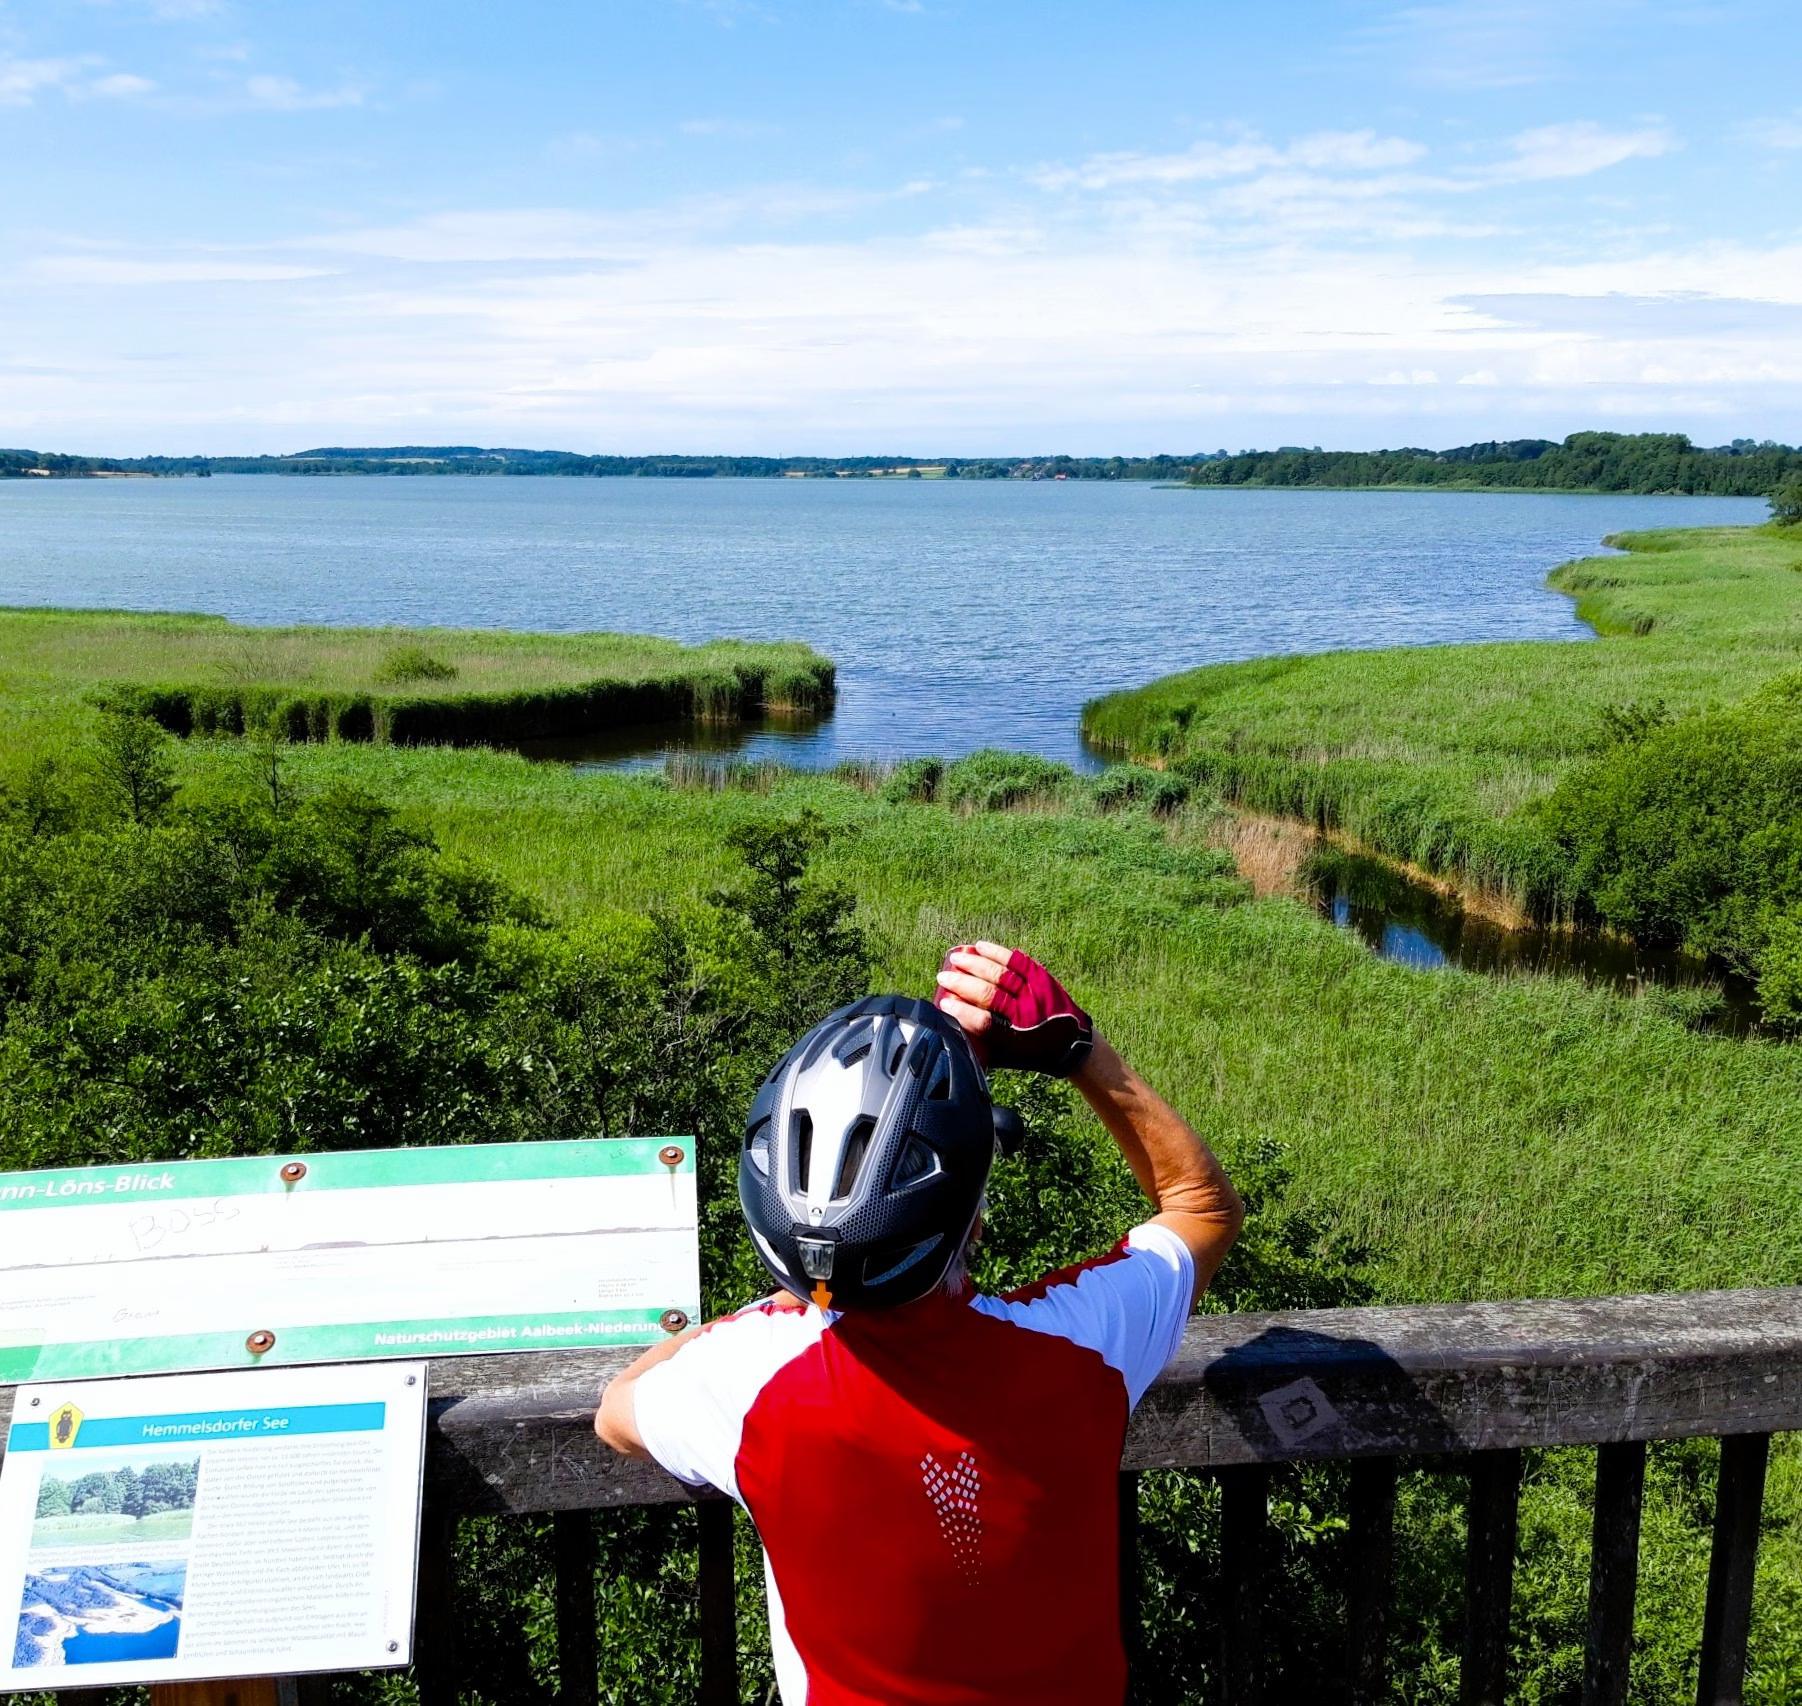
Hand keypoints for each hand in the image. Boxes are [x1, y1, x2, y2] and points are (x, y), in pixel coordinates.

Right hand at [933, 941, 1093, 1076]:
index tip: (943, 1003)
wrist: (1072, 1045)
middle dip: (961, 983)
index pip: (982, 1022)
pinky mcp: (1043, 979)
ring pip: (1001, 974)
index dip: (960, 1012)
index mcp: (1015, 1038)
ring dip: (975, 964)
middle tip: (942, 977)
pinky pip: (1018, 961)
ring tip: (956, 959)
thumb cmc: (1032, 1053)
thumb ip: (981, 1044)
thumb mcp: (1007, 1057)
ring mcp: (1036, 993)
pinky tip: (980, 946)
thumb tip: (951, 1026)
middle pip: (988, 995)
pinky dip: (997, 952)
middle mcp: (1026, 1014)